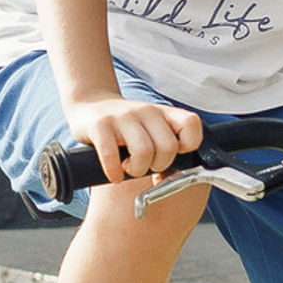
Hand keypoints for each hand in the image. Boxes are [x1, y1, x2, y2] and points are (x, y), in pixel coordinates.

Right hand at [72, 94, 203, 185]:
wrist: (90, 105)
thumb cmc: (126, 126)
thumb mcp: (151, 128)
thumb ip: (167, 145)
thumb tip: (174, 177)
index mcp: (163, 113)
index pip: (191, 124)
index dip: (188, 146)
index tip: (173, 155)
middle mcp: (146, 111)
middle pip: (168, 147)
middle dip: (159, 166)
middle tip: (147, 166)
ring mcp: (123, 116)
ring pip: (144, 152)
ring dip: (137, 170)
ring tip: (129, 167)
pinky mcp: (100, 124)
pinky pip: (112, 155)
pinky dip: (114, 172)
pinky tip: (114, 173)